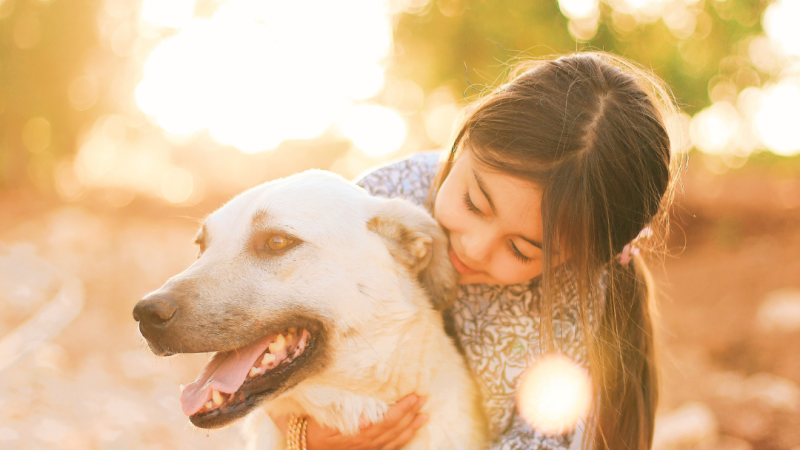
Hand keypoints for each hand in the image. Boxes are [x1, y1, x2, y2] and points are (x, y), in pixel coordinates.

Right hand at [272, 394, 427, 449]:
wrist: (304, 443)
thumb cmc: (314, 424)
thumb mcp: (324, 415)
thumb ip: (341, 412)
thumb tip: (365, 415)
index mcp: (356, 433)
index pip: (385, 422)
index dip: (400, 411)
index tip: (412, 397)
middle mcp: (364, 444)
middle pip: (393, 430)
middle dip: (410, 414)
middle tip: (423, 398)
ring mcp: (367, 449)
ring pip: (394, 440)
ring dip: (411, 427)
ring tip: (425, 414)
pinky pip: (390, 447)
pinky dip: (403, 439)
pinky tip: (412, 430)